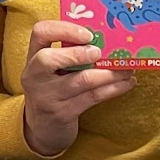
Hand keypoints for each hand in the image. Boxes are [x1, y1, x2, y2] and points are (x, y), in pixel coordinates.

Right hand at [21, 21, 135, 156]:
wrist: (43, 130)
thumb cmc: (54, 91)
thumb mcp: (53, 71)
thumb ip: (69, 53)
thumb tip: (107, 37)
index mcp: (33, 57)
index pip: (40, 32)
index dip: (63, 29)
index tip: (87, 34)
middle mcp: (34, 76)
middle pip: (48, 59)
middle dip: (77, 54)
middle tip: (100, 52)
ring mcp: (46, 97)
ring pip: (79, 80)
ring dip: (108, 73)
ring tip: (127, 68)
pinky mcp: (62, 114)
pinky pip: (92, 97)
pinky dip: (113, 88)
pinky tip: (126, 83)